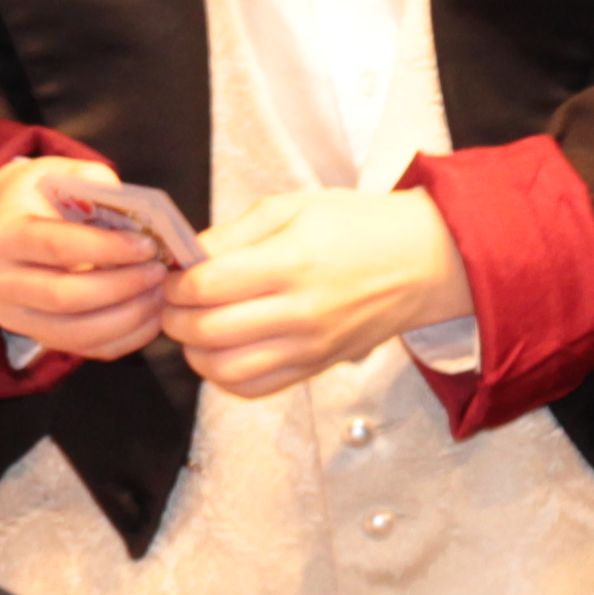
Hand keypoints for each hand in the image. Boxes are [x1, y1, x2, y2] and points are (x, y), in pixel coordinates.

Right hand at [0, 155, 174, 358]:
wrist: (12, 227)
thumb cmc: (45, 197)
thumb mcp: (64, 174)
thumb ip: (96, 183)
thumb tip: (136, 212)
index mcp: (5, 235)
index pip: (56, 246)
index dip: (106, 249)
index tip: (148, 245)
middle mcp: (1, 281)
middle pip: (65, 297)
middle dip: (121, 286)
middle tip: (159, 272)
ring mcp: (16, 316)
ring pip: (77, 332)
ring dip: (128, 317)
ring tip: (160, 295)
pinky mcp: (37, 338)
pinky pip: (87, 349)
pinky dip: (126, 338)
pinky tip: (151, 316)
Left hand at [157, 188, 469, 399]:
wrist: (423, 261)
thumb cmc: (358, 226)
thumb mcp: (293, 207)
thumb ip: (234, 233)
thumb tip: (187, 257)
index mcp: (291, 264)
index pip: (208, 287)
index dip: (175, 283)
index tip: (170, 273)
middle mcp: (299, 313)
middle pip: (208, 331)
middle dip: (173, 317)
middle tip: (170, 300)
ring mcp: (308, 347)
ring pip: (225, 369)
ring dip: (192, 351)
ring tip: (190, 326)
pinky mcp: (316, 367)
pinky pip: (255, 387)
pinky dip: (224, 376)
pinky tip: (218, 350)